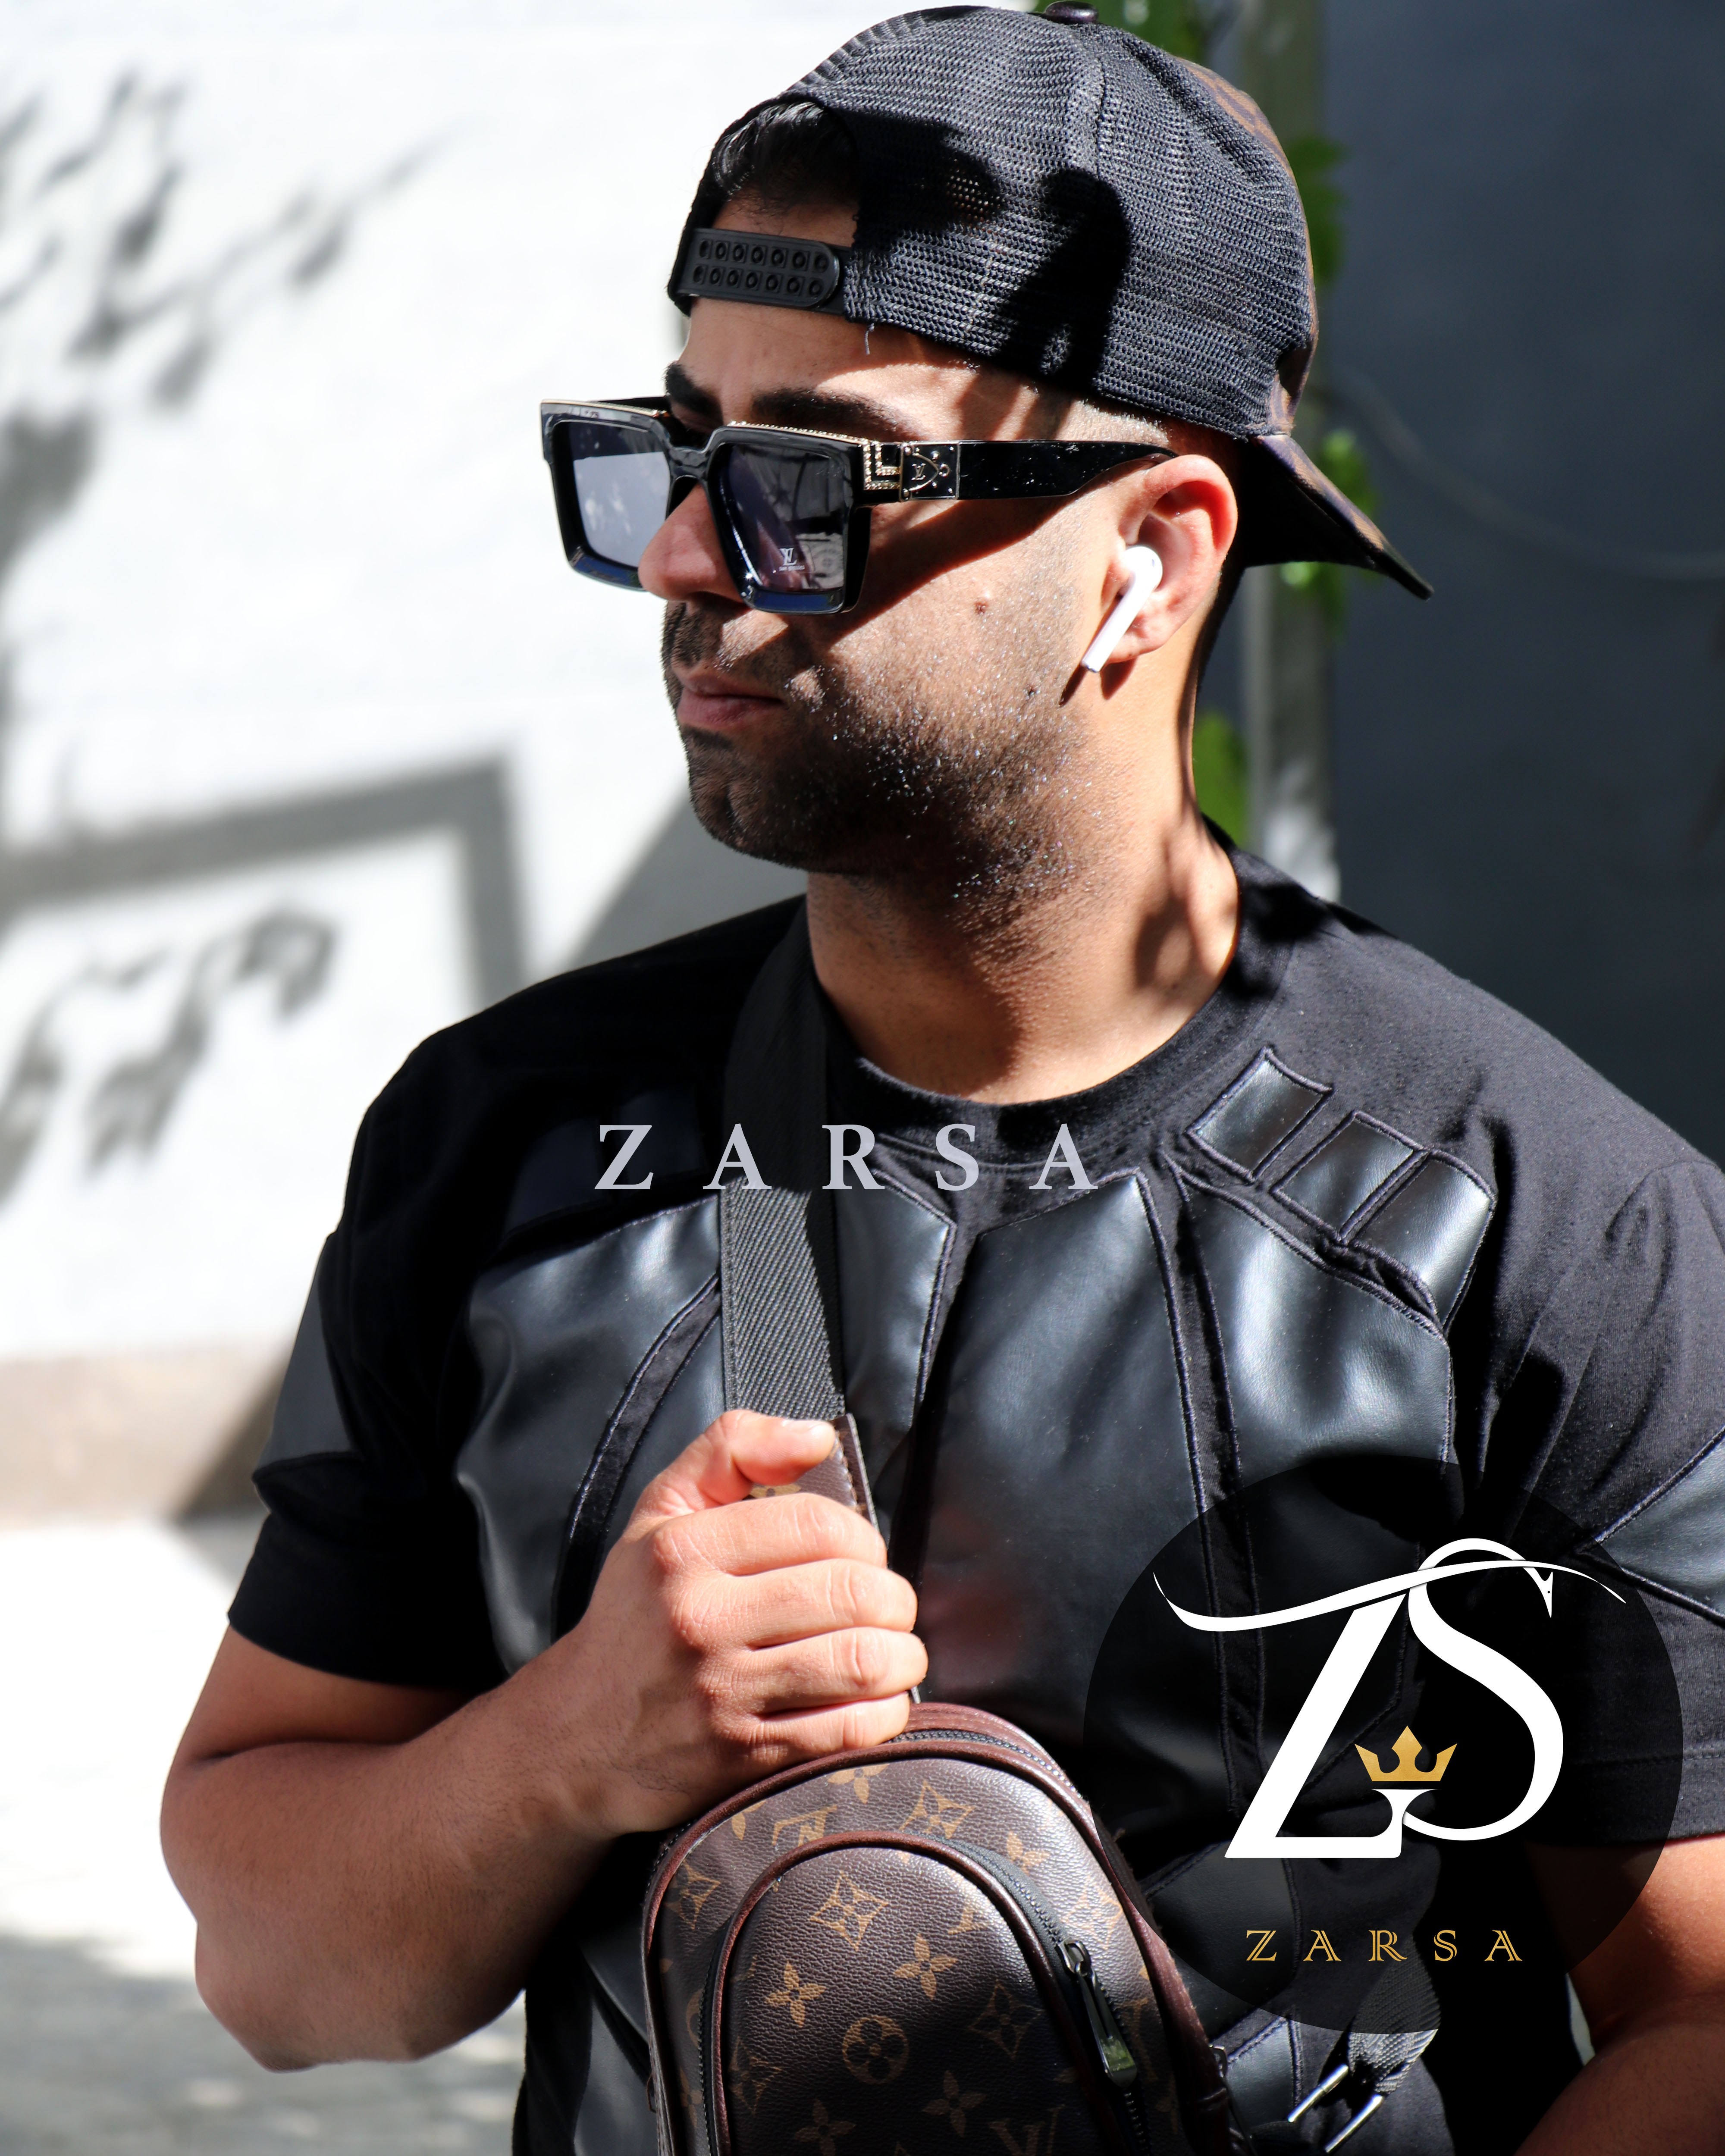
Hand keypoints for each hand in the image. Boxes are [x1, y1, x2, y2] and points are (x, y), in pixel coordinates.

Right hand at [553, 1411, 925, 1835]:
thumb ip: (733, 1448)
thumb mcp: (662, 1511)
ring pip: (861, 1662)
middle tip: (888, 1607)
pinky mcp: (742, 1758)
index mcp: (683, 1550)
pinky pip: (849, 1730)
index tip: (862, 1555)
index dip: (863, 1536)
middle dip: (893, 1599)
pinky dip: (884, 1714)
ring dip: (901, 1657)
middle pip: (852, 1592)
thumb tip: (819, 1437)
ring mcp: (720, 1694)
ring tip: (895, 1653)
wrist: (576, 1736)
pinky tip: (876, 1700)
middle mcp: (698, 1619)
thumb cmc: (638, 1612)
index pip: (819, 1525)